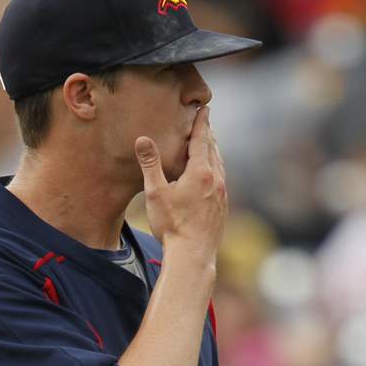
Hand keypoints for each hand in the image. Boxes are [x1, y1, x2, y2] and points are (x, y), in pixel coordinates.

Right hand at [135, 106, 226, 264]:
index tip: (204, 108)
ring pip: (220, 166)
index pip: (202, 140)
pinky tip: (211, 176)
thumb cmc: (172, 225)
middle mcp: (216, 181)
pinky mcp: (223, 208)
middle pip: (213, 150)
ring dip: (214, 152)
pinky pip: (221, 181)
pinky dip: (216, 170)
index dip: (201, 123)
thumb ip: (151, 165)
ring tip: (209, 146)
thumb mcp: (155, 193)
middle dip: (208, 135)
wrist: (193, 256)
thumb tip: (143, 139)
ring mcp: (222, 195)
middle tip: (205, 122)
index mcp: (200, 172)